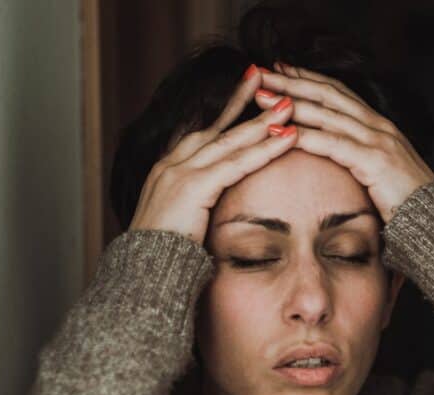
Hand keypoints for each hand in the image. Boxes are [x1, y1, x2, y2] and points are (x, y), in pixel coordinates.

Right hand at [128, 65, 299, 244]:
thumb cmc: (167, 259)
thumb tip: (218, 208)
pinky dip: (265, 148)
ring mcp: (180, 173)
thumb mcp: (184, 224)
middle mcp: (172, 165)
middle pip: (217, 126)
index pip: (204, 133)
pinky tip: (288, 136)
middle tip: (271, 77)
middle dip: (246, 101)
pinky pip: (237, 163)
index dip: (228, 111)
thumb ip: (200, 208)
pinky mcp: (193, 187)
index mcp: (169, 171)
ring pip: (231, 140)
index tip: (249, 89)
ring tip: (290, 104)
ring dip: (263, 121)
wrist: (143, 277)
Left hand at [253, 61, 433, 224]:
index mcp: (378, 125)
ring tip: (261, 99)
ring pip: (326, 114)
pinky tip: (281, 133)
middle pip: (327, 95)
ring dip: (290, 104)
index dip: (307, 79)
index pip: (337, 92)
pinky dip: (305, 136)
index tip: (280, 70)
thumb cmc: (405, 200)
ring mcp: (377, 140)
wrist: (433, 219)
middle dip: (291, 83)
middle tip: (260, 75)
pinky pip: (332, 143)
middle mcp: (377, 125)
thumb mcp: (379, 169)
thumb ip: (358, 155)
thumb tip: (334, 154)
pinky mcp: (373, 160)